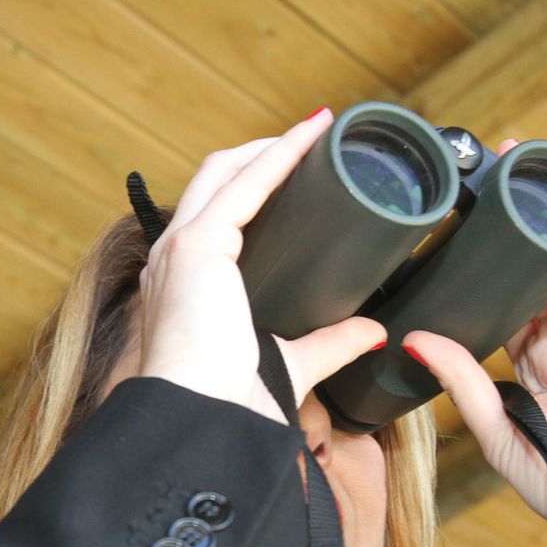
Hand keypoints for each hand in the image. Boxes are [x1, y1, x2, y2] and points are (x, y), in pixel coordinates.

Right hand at [138, 109, 384, 422]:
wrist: (202, 418)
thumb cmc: (228, 402)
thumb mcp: (289, 363)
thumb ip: (327, 346)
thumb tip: (372, 333)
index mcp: (186, 284)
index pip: (217, 217)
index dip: (255, 186)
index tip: (299, 169)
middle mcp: (174, 258)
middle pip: (215, 181)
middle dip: (261, 154)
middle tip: (312, 139)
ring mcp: (181, 248)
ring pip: (223, 171)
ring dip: (270, 145)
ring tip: (315, 127)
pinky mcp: (197, 245)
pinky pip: (243, 184)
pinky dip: (278, 155)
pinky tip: (310, 135)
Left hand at [406, 145, 546, 546]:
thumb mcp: (498, 433)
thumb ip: (463, 385)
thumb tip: (414, 341)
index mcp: (534, 367)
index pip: (503, 304)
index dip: (480, 267)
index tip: (452, 233)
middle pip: (533, 274)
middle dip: (510, 228)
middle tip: (478, 180)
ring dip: (545, 220)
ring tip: (516, 172)